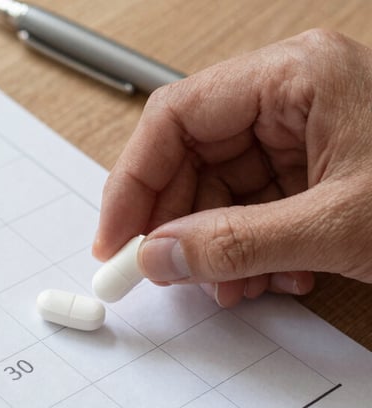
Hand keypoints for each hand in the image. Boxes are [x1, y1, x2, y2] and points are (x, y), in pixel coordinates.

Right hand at [93, 29, 371, 306]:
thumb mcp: (335, 227)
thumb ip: (234, 244)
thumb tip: (156, 257)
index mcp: (294, 77)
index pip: (176, 117)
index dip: (133, 180)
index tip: (114, 238)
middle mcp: (292, 96)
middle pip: (194, 155)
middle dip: (176, 222)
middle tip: (159, 273)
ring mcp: (305, 131)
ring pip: (221, 187)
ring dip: (215, 245)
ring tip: (228, 289)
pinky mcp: (316, 167)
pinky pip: (255, 205)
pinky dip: (250, 248)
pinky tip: (269, 277)